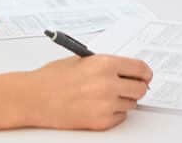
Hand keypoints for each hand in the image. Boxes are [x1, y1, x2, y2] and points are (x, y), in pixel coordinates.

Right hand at [27, 55, 152, 130]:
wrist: (35, 97)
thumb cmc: (53, 78)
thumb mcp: (81, 60)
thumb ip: (106, 64)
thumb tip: (126, 70)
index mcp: (104, 64)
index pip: (140, 68)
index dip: (145, 72)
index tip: (146, 75)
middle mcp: (108, 84)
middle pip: (141, 88)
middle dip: (137, 87)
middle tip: (130, 86)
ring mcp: (106, 105)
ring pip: (132, 104)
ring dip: (124, 100)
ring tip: (106, 96)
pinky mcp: (101, 122)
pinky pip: (120, 117)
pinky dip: (114, 113)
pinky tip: (100, 106)